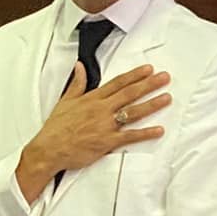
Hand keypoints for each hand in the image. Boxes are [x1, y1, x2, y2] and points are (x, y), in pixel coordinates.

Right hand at [15, 65, 170, 198]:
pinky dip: (145, 133)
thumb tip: (79, 66)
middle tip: (165, 78)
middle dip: (149, 85)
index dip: (134, 75)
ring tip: (167, 98)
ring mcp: (105, 126)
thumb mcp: (65, 101)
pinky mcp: (107, 142)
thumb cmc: (56, 128)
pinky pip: (130, 136)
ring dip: (152, 105)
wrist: (49, 149)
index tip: (148, 69)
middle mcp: (101, 110)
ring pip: (133, 112)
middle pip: (129, 94)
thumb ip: (77, 83)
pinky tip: (159, 130)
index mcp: (92, 99)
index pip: (117, 83)